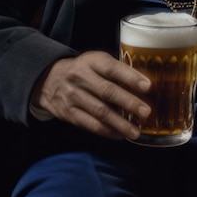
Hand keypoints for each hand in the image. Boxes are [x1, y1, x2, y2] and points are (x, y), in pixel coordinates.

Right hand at [31, 50, 151, 140]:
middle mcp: (81, 77)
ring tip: (136, 131)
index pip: (112, 68)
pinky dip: (106, 131)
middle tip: (146, 112)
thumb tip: (144, 85)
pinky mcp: (68, 113)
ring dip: (120, 123)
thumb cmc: (83, 69)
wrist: (49, 79)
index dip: (130, 77)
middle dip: (129, 103)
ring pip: (99, 112)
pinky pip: (90, 124)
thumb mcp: (96, 61)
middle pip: (107, 92)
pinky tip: (119, 135)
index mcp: (91, 61)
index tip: (147, 86)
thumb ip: (115, 70)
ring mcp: (73, 96)